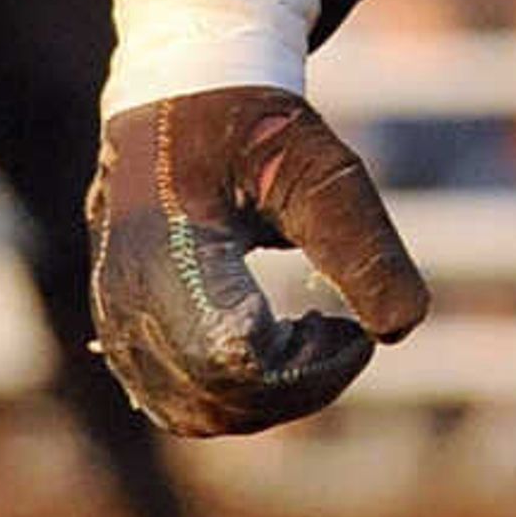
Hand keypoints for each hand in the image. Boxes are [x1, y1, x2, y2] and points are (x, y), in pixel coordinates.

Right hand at [86, 88, 430, 434]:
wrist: (182, 103)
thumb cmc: (258, 132)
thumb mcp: (325, 171)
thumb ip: (366, 247)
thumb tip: (399, 331)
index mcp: (171, 249)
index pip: (237, 360)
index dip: (309, 367)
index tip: (352, 328)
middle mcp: (128, 297)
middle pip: (218, 398)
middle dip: (297, 384)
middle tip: (338, 331)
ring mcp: (116, 322)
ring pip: (196, 413)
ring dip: (269, 397)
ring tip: (308, 334)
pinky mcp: (121, 336)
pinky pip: (176, 403)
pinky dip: (236, 398)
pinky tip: (274, 347)